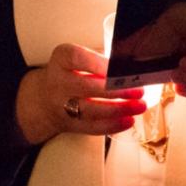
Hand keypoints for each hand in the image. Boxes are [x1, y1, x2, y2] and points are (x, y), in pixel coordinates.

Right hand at [14, 44, 146, 143]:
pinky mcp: (69, 123)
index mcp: (61, 59)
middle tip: (138, 90)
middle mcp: (57, 82)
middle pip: (87, 87)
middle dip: (117, 89)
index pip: (76, 58)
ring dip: (118, 109)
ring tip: (139, 106)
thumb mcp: (79, 59)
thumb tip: (132, 70)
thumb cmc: (72, 73)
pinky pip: (91, 127)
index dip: (99, 63)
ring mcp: (61, 105)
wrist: (46, 98)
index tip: (120, 68)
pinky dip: (112, 125)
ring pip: (90, 110)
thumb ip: (101, 61)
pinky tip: (128, 120)